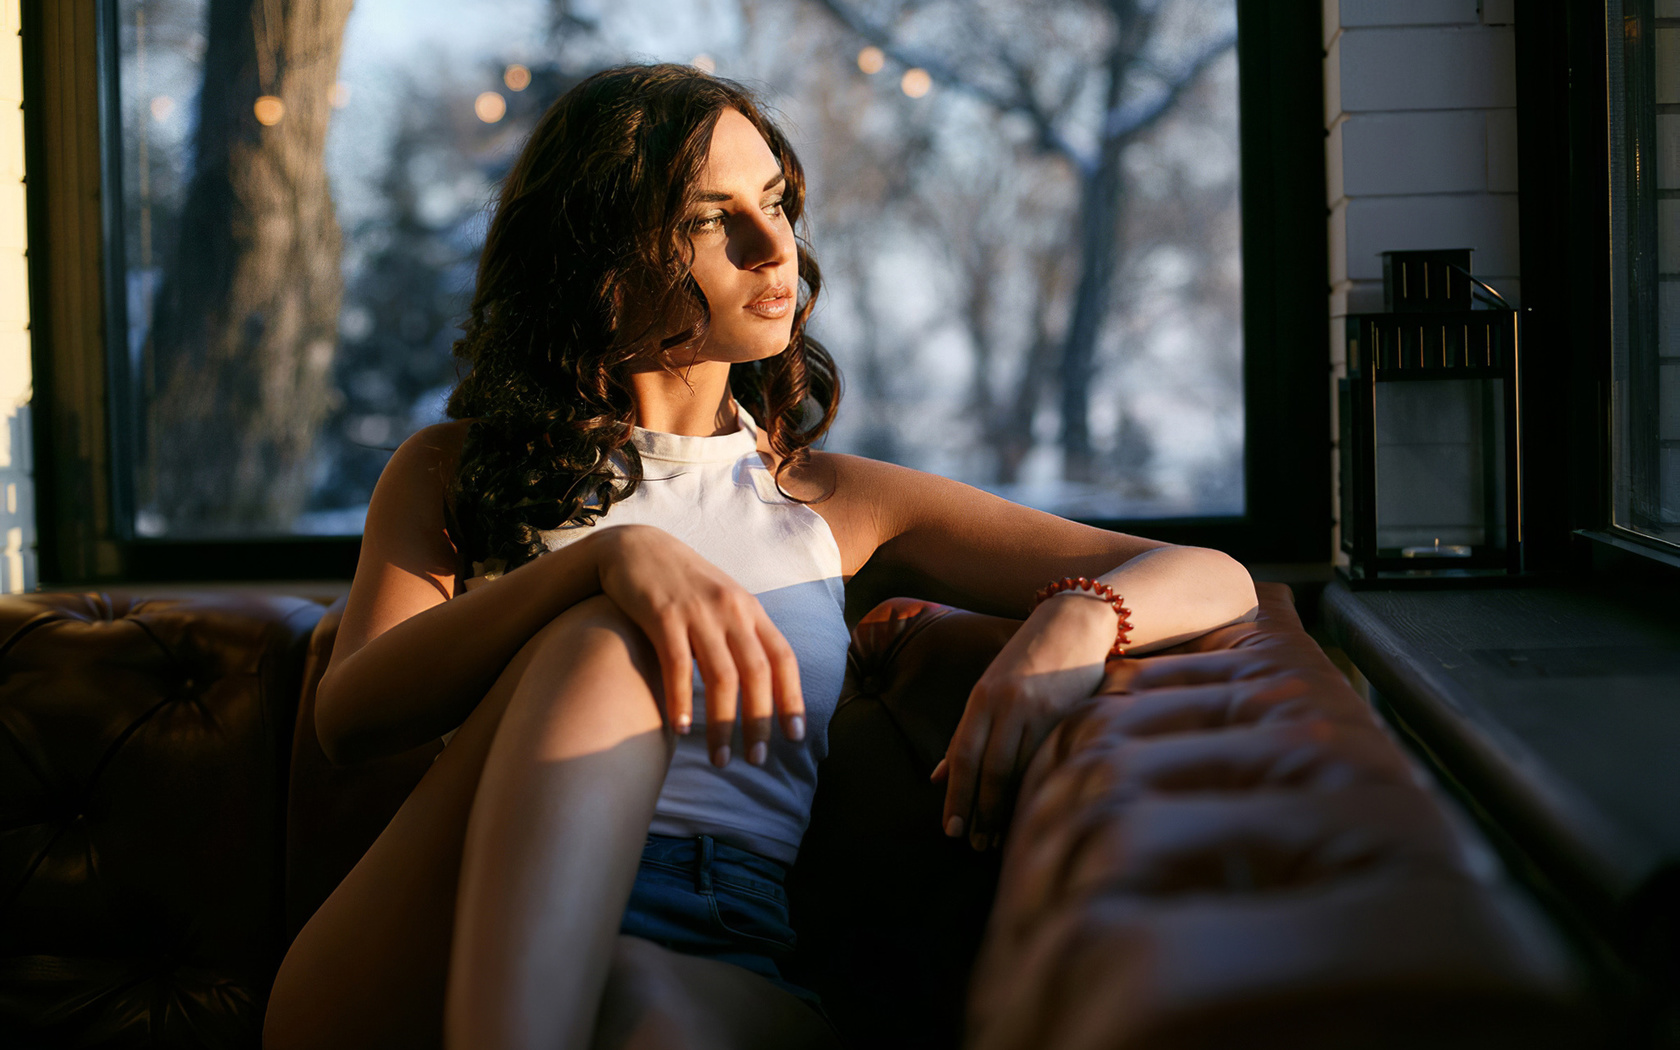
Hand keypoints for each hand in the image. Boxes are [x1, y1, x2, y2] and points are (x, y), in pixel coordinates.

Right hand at [594, 524, 804, 765]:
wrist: (635, 547)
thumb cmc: (681, 583)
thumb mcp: (722, 601)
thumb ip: (742, 634)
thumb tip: (762, 682)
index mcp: (750, 610)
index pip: (784, 659)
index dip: (793, 699)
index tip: (796, 737)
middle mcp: (731, 610)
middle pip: (758, 673)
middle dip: (761, 721)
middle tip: (758, 760)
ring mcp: (698, 612)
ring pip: (722, 676)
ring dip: (724, 723)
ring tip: (721, 759)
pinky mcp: (663, 615)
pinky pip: (678, 665)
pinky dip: (683, 700)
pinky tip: (681, 729)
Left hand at [932, 592, 1115, 849]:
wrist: (1072, 624)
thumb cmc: (1026, 662)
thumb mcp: (987, 691)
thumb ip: (965, 735)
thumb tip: (936, 777)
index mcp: (981, 699)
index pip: (963, 755)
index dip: (956, 796)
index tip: (951, 830)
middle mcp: (1005, 704)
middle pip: (990, 768)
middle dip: (981, 811)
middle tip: (977, 844)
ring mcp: (1037, 709)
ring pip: (1018, 768)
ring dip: (1006, 808)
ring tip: (999, 837)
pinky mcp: (1067, 713)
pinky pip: (1047, 758)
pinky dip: (1035, 787)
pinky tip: (1031, 808)